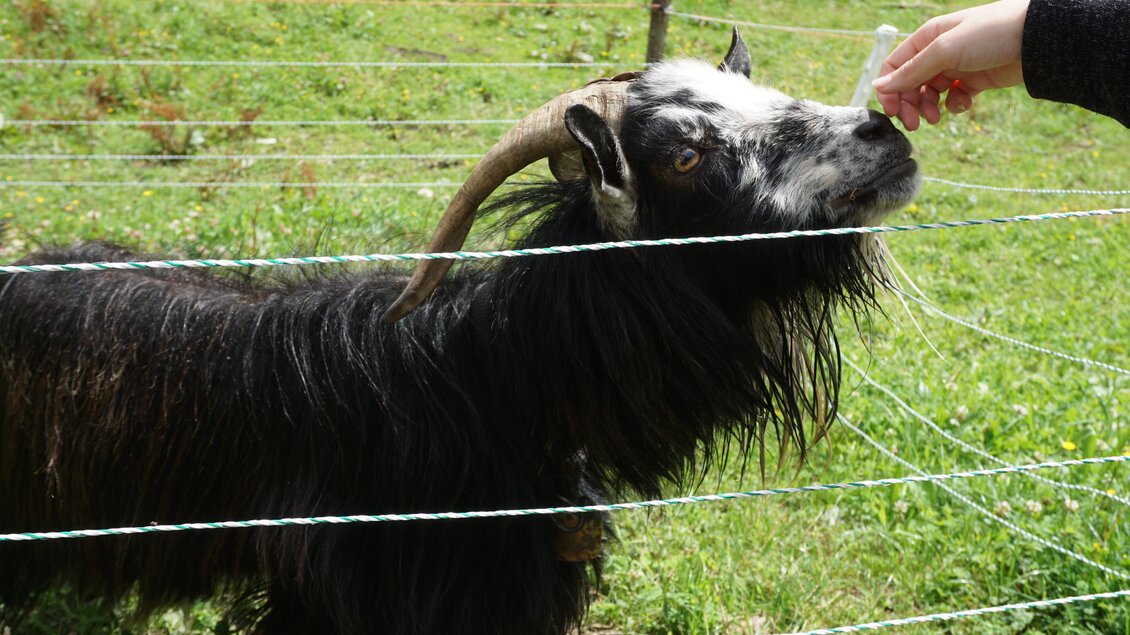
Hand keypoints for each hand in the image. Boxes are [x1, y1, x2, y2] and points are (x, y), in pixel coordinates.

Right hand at [873, 0, 1028, 129]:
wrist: (1036, 40)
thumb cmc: (990, 34)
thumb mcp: (944, 50)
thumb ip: (911, 71)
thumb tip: (878, 87)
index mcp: (927, 38)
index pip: (895, 66)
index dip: (890, 90)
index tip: (893, 111)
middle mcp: (938, 52)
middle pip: (910, 84)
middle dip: (909, 105)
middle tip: (914, 125)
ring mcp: (957, 67)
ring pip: (930, 94)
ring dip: (929, 109)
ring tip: (936, 118)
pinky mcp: (974, 81)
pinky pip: (953, 98)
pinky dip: (954, 105)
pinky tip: (964, 104)